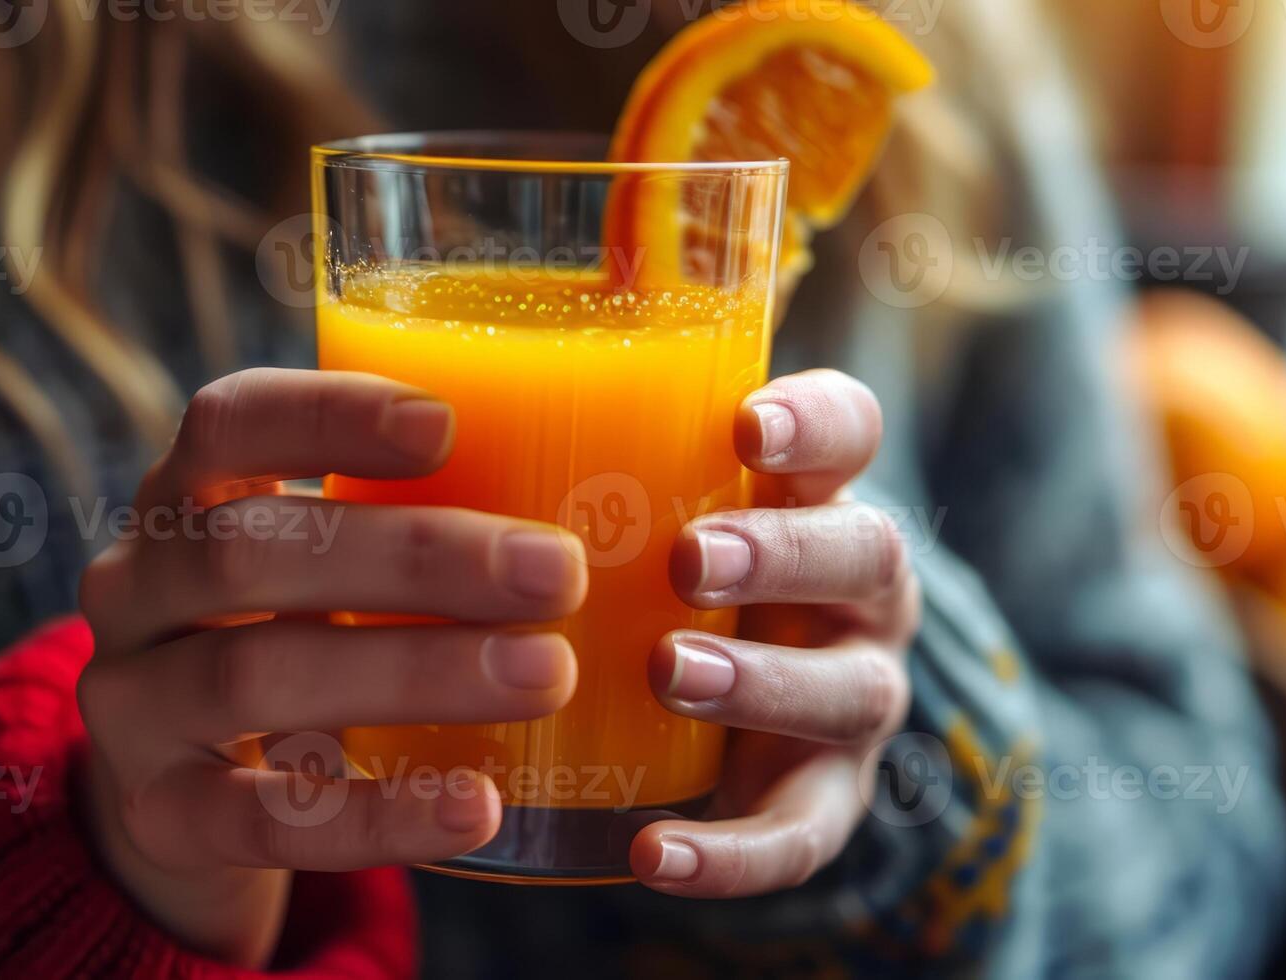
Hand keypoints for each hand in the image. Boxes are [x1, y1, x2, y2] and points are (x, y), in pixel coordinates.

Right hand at [74, 368, 587, 965]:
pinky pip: (262, 819)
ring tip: (548, 675)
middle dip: (413, 556)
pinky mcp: (160, 818)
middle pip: (249, 550)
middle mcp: (135, 587)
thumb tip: (622, 485)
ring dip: (414, 672)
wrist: (187, 804)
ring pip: (255, 675)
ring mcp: (132, 707)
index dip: (328, 414)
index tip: (447, 424)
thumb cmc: (297, 643)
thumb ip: (413, 521)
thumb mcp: (324, 569)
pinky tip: (475, 806)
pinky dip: (376, 814)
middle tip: (557, 573)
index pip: (227, 421)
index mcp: (182, 497)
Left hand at [631, 368, 918, 896]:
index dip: (812, 423)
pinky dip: (734, 854)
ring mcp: (853, 693)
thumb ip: (587, 448)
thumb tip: (421, 381)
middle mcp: (858, 590)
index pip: (849, 431)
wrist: (748, 705)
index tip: (743, 423)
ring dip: (760, 682)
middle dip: (778, 554)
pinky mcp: (824, 796)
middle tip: (689, 558)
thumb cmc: (667, 567)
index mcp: (816, 495)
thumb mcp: (647, 498)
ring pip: (844, 689)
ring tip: (672, 673)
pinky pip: (801, 835)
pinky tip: (655, 857)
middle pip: (863, 554)